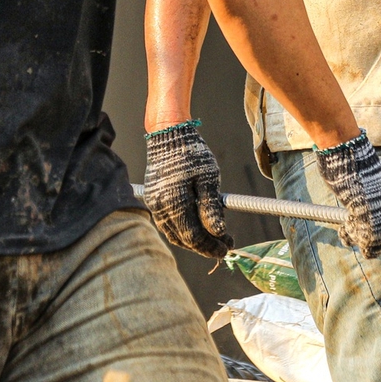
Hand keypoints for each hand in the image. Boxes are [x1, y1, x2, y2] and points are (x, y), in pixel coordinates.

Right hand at [143, 121, 231, 258]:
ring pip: (174, 234)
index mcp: (175, 203)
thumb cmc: (191, 153)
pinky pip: (167, 224)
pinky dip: (182, 231)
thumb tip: (218, 232)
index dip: (211, 246)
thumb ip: (211, 207)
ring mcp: (154, 205)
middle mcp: (161, 208)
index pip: (194, 237)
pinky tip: (195, 228)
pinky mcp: (152, 200)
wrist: (168, 135)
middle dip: (205, 246)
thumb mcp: (208, 177)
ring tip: (212, 239)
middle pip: (183, 240)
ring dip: (193, 241)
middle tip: (224, 245)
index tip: (227, 246)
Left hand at [313, 132, 380, 257]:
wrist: (341, 153)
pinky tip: (342, 229)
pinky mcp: (357, 201)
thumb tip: (371, 253)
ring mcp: (372, 204)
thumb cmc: (359, 179)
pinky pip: (356, 222)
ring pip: (366, 229)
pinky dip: (349, 228)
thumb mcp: (368, 210)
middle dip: (367, 240)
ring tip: (345, 232)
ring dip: (355, 236)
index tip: (369, 243)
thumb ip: (373, 234)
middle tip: (353, 234)